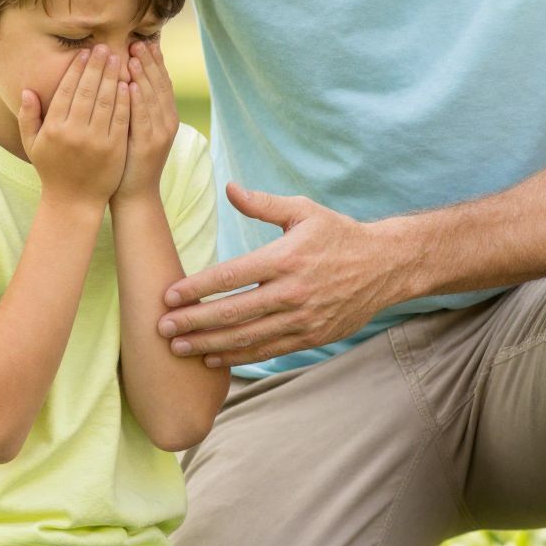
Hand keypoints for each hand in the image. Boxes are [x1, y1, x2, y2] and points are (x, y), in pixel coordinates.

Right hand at [19, 47, 127, 208]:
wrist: (74, 201)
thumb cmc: (52, 169)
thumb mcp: (33, 144)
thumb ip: (29, 116)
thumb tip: (28, 89)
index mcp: (54, 128)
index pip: (67, 91)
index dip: (76, 69)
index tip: (84, 53)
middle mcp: (75, 132)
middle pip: (88, 91)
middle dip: (97, 66)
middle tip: (104, 47)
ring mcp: (97, 141)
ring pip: (106, 101)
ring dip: (113, 77)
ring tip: (118, 58)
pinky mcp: (115, 148)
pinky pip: (121, 118)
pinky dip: (125, 99)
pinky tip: (129, 83)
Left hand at [114, 40, 177, 202]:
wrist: (134, 194)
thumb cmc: (129, 160)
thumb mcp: (136, 129)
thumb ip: (136, 106)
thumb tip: (127, 78)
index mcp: (165, 116)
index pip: (162, 81)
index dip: (155, 61)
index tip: (144, 41)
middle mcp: (167, 121)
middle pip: (160, 84)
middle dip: (149, 61)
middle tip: (138, 41)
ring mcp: (160, 133)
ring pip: (153, 98)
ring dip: (144, 75)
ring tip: (134, 55)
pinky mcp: (148, 145)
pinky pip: (144, 118)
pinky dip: (139, 100)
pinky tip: (132, 85)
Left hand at [158, 185, 405, 368]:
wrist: (385, 266)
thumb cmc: (339, 234)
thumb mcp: (304, 211)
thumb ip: (263, 205)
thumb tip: (230, 188)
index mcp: (286, 258)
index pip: (230, 276)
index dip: (196, 288)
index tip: (168, 296)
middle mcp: (292, 291)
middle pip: (232, 313)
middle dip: (193, 322)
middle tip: (161, 328)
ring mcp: (302, 318)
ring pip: (246, 337)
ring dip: (209, 345)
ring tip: (179, 348)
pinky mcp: (311, 337)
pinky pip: (268, 350)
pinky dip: (238, 356)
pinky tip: (214, 357)